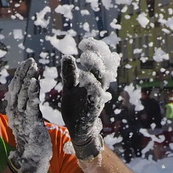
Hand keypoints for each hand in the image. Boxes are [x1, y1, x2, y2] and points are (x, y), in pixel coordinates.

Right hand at [5, 60, 51, 172]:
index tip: (27, 64)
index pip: (16, 89)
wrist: (31, 158)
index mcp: (15, 111)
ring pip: (23, 94)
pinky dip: (31, 92)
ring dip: (27, 78)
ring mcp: (22, 117)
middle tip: (30, 60)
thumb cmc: (31, 140)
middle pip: (18, 89)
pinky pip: (30, 104)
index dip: (20, 76)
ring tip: (33, 66)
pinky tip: (34, 81)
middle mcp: (16, 112)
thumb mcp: (27, 122)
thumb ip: (26, 110)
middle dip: (24, 73)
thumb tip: (26, 98)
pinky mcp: (30, 122)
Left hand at [63, 36, 116, 159]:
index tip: (83, 43)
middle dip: (98, 54)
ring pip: (102, 79)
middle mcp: (99, 86)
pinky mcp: (94, 108)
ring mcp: (98, 97)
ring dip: (95, 67)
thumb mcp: (70, 88)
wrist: (79, 130)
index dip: (95, 50)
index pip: (101, 60)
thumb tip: (67, 56)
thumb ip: (70, 74)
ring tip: (85, 57)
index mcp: (95, 80)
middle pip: (105, 66)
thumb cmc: (75, 107)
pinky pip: (97, 95)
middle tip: (86, 47)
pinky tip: (85, 77)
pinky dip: (92, 85)